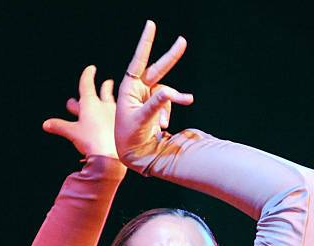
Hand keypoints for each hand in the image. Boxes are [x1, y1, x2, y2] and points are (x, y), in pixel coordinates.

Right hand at [43, 65, 118, 158]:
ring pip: (113, 103)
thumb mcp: (72, 133)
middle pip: (104, 92)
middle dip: (103, 87)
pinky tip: (117, 119)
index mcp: (90, 104)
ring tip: (112, 98)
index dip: (88, 75)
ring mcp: (115, 116)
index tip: (91, 68)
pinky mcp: (122, 127)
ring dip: (111, 99)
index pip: (87, 84)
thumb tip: (46, 124)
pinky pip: (120, 117)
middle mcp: (104, 106)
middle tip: (106, 82)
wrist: (109, 156)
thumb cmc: (90, 141)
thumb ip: (59, 126)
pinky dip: (116, 116)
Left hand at [115, 20, 193, 168]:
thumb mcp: (141, 120)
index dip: (146, 43)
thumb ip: (155, 105)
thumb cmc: (129, 136)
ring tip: (184, 105)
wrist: (132, 153)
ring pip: (166, 93)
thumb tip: (170, 91)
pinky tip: (163, 126)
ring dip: (173, 101)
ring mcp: (147, 97)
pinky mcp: (155, 106)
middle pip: (157, 70)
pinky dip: (167, 113)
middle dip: (170, 57)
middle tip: (182, 41)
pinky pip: (167, 104)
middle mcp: (138, 89)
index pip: (139, 61)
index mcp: (129, 88)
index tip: (151, 25)